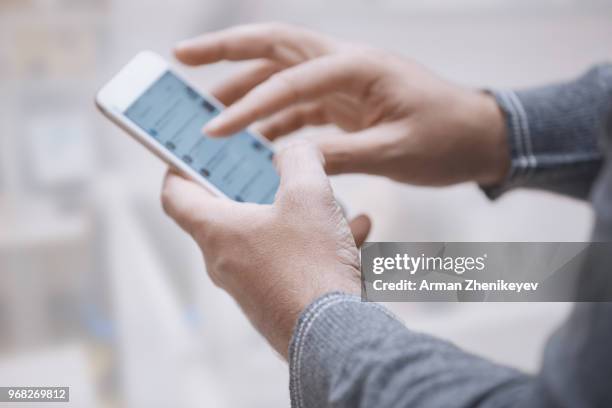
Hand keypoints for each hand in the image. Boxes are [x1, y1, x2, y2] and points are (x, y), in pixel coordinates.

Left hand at [161, 142, 369, 357]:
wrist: (335, 336)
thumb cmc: (312, 266)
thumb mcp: (309, 195)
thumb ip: (299, 159)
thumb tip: (293, 151)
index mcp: (218, 232)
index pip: (176, 196)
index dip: (177, 169)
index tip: (188, 154)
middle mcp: (226, 262)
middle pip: (227, 215)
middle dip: (254, 189)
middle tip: (273, 169)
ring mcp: (251, 286)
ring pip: (269, 237)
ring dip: (300, 217)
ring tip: (334, 204)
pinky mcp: (277, 301)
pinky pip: (293, 262)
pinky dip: (319, 244)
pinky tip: (358, 231)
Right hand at [175, 23, 509, 185]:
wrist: (480, 136)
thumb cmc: (447, 138)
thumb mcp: (396, 152)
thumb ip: (341, 155)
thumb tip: (292, 163)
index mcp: (358, 67)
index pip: (289, 82)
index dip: (247, 106)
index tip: (213, 132)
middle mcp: (346, 64)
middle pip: (275, 45)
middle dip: (227, 49)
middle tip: (181, 56)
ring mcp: (344, 81)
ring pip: (282, 73)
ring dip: (244, 86)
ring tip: (207, 107)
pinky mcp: (347, 101)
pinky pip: (300, 103)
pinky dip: (273, 117)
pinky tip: (255, 138)